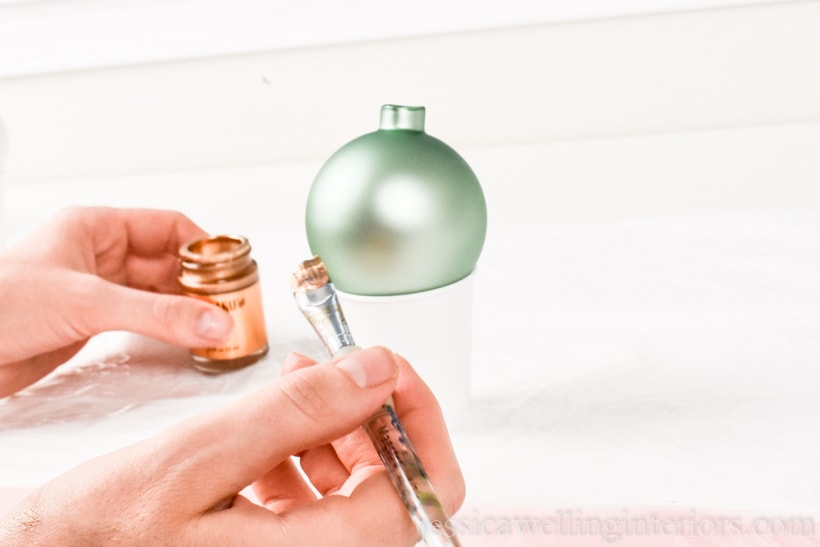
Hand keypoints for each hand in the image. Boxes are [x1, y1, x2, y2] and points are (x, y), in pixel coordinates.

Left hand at [0, 206, 233, 396]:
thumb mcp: (88, 303)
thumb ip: (157, 316)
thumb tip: (213, 322)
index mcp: (95, 227)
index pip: (167, 227)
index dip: (203, 246)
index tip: (232, 269)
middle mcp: (98, 255)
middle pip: (167, 262)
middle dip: (200, 283)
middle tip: (231, 304)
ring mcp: (95, 290)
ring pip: (156, 294)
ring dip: (186, 309)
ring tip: (217, 324)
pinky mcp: (89, 324)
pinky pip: (142, 321)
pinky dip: (167, 329)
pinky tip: (185, 339)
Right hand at [0, 347, 465, 545]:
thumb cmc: (106, 532)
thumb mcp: (203, 456)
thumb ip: (298, 412)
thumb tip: (377, 371)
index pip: (427, 486)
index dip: (418, 416)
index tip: (388, 368)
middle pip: (396, 485)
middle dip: (369, 415)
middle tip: (332, 371)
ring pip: (357, 491)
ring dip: (335, 430)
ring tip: (294, 389)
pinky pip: (318, 506)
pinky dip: (303, 458)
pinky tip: (269, 433)